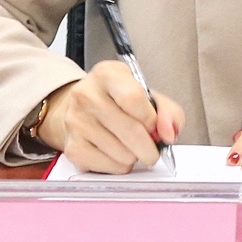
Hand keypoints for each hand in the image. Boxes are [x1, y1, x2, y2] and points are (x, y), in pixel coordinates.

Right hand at [35, 60, 183, 174]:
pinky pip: (109, 166)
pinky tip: (116, 153)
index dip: (151, 118)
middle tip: (153, 149)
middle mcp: (86, 95)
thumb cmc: (119, 102)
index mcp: (107, 74)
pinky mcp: (72, 147)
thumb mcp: (146, 95)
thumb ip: (168, 111)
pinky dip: (120, 166)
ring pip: (122, 153)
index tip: (156, 126)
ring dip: (134, 156)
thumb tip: (169, 133)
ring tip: (129, 146)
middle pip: (130, 130)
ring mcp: (76, 122)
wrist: (82, 109)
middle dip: (149, 146)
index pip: (133, 98)